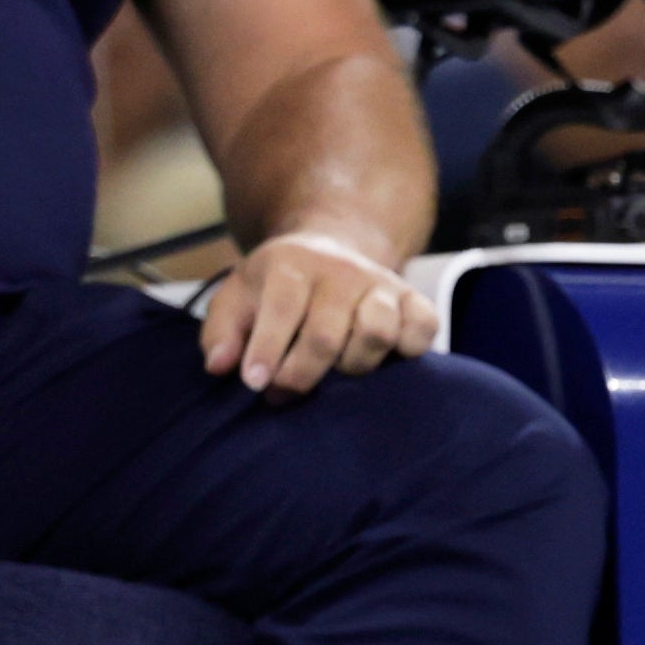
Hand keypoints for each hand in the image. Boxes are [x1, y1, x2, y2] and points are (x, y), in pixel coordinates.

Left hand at [197, 230, 435, 393]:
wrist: (327, 252)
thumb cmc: (275, 288)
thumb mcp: (237, 297)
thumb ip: (221, 332)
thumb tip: (221, 366)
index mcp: (291, 263)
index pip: (282, 308)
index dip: (268, 350)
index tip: (254, 383)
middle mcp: (340, 270)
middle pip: (327, 333)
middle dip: (302, 373)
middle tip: (282, 393)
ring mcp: (381, 284)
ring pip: (378, 332)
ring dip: (353, 366)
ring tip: (334, 372)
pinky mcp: (413, 299)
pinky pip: (422, 328)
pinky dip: (408, 349)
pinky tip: (384, 361)